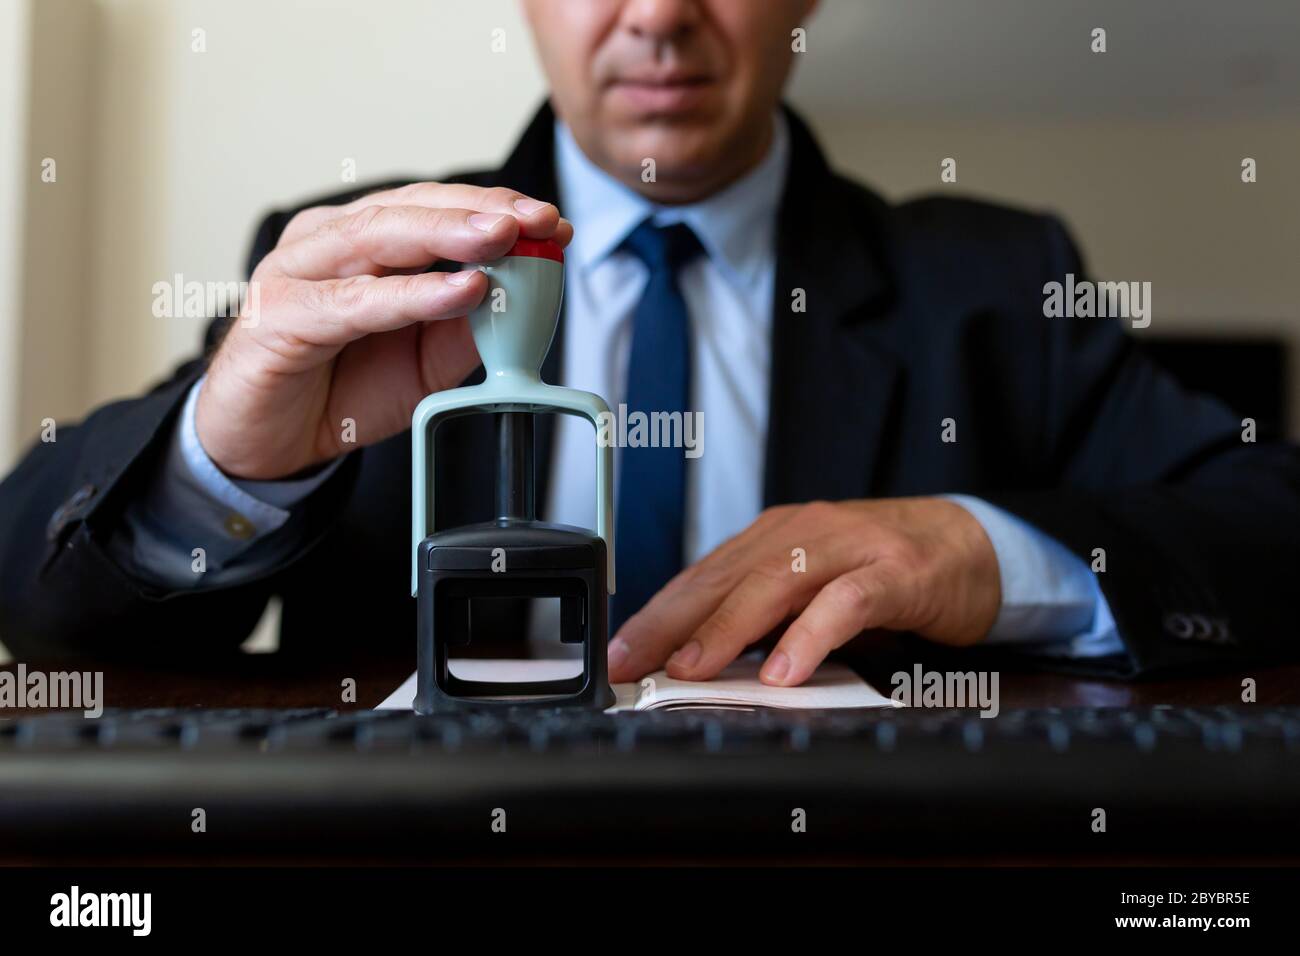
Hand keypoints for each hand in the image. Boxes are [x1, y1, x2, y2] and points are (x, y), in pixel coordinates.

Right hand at [195, 183, 572, 479]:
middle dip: (482, 210)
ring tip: (504, 238)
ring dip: (449, 235)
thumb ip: (469, 327)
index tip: (552, 223)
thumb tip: (524, 295)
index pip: (436, 207)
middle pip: (412, 208)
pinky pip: (355, 301)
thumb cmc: (340, 387)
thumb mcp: (428, 361)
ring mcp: (298, 272)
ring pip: (380, 237)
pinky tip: (460, 290)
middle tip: (538, 220)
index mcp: (363, 239)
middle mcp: (328, 241)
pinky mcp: (282, 316)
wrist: (269, 443)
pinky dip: (412, 294)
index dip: (496, 208)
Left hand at [607, 498, 1001, 685]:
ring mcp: (850, 548)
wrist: (973, 542)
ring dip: (727, 629)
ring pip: (775, 585)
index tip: (620, 650)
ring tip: (691, 668)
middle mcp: (802, 533)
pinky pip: (846, 604)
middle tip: (631, 660)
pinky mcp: (896, 572)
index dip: (657, 613)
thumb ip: (765, 615)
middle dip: (670, 620)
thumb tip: (701, 659)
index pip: (703, 575)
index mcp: (775, 538)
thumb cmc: (885, 568)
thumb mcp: (814, 586)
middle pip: (724, 577)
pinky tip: (785, 670)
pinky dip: (811, 636)